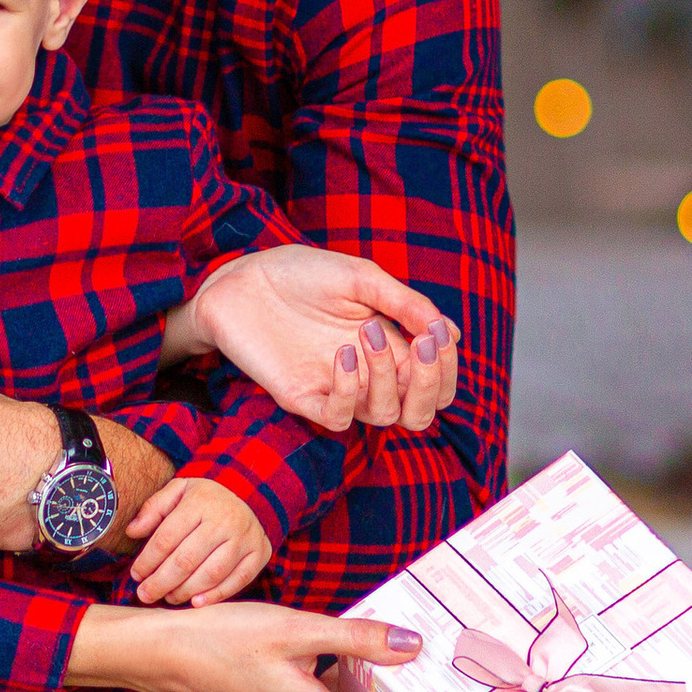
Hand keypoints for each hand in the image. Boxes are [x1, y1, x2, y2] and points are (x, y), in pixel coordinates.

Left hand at [122, 477, 271, 603]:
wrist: (250, 494)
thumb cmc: (206, 498)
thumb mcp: (178, 490)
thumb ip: (154, 508)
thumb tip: (132, 532)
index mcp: (200, 502)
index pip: (167, 538)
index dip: (148, 560)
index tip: (136, 575)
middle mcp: (225, 520)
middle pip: (186, 560)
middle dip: (161, 582)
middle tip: (145, 594)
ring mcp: (245, 538)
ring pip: (210, 574)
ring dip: (185, 592)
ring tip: (168, 598)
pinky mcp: (259, 554)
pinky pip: (236, 581)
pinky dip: (215, 596)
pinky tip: (195, 602)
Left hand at [188, 245, 458, 432]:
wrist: (241, 277)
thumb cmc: (300, 273)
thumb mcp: (361, 278)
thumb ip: (405, 304)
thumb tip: (450, 333)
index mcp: (389, 347)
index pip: (436, 382)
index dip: (448, 369)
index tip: (437, 336)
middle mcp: (368, 374)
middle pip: (420, 412)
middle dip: (433, 385)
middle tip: (422, 346)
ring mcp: (335, 388)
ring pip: (385, 416)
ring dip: (389, 378)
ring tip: (366, 333)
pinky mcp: (302, 397)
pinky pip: (338, 418)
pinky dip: (349, 392)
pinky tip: (343, 354)